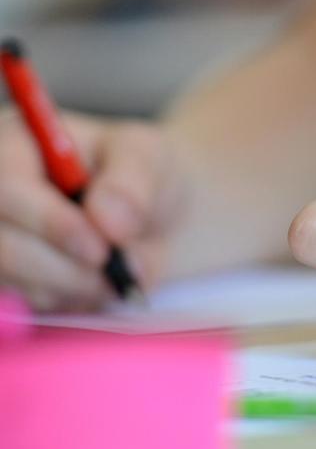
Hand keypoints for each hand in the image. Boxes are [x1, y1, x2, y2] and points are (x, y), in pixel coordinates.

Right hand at [0, 110, 186, 310]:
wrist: (165, 216)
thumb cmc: (149, 174)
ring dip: (70, 287)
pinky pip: (27, 303)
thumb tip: (109, 220)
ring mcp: (2, 238)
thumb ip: (132, 183)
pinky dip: (69, 301)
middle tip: (114, 274)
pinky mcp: (13, 278)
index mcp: (18, 145)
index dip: (49, 222)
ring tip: (117, 275)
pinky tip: (99, 284)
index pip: (6, 187)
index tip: (99, 249)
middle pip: (0, 243)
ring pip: (10, 278)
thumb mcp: (150, 158)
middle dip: (61, 267)